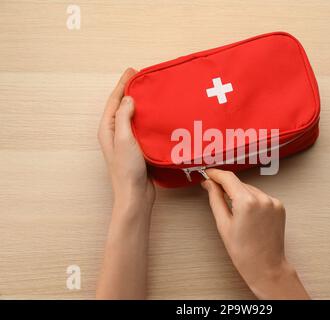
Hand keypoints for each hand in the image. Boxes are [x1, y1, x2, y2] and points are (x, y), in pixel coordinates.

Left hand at [96, 68, 153, 299]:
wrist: (135, 195)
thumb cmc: (127, 169)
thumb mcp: (124, 139)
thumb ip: (124, 117)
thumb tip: (129, 99)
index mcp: (108, 129)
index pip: (115, 101)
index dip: (123, 84)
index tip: (133, 71)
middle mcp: (115, 133)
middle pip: (123, 107)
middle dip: (132, 92)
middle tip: (145, 79)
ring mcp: (127, 141)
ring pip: (133, 117)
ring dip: (141, 105)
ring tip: (154, 94)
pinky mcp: (138, 148)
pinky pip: (142, 128)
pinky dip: (149, 119)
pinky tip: (159, 116)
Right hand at [201, 169, 308, 299]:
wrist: (266, 266)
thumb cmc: (244, 252)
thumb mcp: (223, 224)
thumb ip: (215, 199)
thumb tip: (209, 183)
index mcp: (246, 202)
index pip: (228, 178)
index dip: (216, 174)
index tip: (208, 173)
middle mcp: (262, 198)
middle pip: (239, 184)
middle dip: (227, 187)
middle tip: (215, 192)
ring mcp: (273, 202)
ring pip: (250, 189)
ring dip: (240, 194)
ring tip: (235, 213)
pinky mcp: (279, 206)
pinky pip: (261, 196)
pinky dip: (252, 200)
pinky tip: (248, 215)